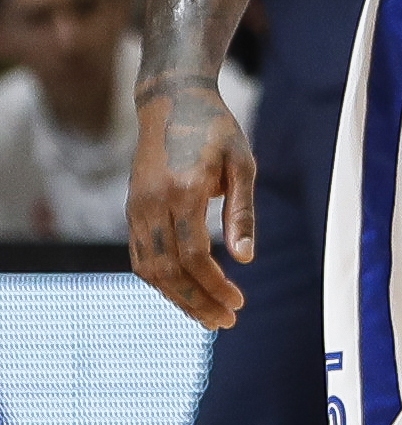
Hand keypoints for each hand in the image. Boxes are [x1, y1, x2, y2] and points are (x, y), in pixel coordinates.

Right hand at [129, 75, 256, 328]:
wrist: (171, 102)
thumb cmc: (216, 131)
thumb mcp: (242, 165)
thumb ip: (243, 212)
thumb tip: (246, 259)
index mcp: (182, 191)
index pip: (193, 255)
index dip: (215, 285)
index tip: (239, 303)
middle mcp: (152, 204)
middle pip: (168, 270)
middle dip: (196, 301)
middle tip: (225, 322)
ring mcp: (136, 208)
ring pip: (150, 268)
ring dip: (178, 297)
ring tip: (208, 316)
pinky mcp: (133, 210)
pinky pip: (141, 255)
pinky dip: (161, 280)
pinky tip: (185, 292)